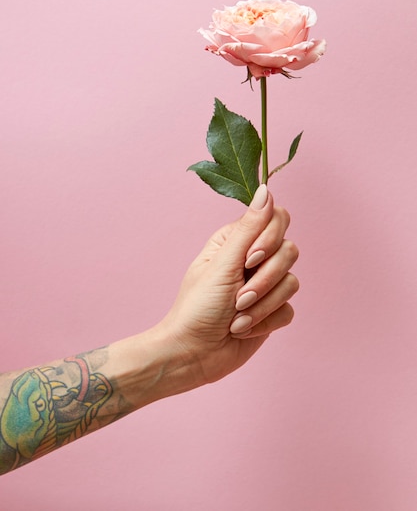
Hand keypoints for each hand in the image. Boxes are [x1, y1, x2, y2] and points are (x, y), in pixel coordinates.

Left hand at [157, 185, 298, 387]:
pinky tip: (242, 330)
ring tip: (236, 317)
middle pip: (288, 251)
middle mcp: (253, 259)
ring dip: (262, 305)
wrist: (193, 354)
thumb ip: (249, 229)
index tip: (250, 259)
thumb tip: (266, 190)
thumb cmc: (197, 308)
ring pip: (291, 282)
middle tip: (238, 296)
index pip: (276, 219)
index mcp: (237, 240)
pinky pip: (289, 309)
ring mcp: (265, 285)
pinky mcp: (272, 311)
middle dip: (265, 279)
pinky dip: (265, 322)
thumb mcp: (222, 265)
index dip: (270, 238)